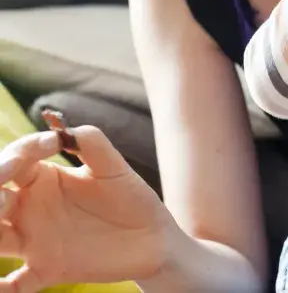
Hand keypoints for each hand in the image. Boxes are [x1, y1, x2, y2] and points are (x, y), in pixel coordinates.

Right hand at [0, 126, 171, 291]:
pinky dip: (1, 289)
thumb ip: (93, 144)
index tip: (51, 144)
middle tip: (1, 191)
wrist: (153, 239)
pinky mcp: (45, 270)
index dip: (22, 150)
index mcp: (43, 179)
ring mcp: (34, 241)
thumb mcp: (115, 168)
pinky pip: (14, 285)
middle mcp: (30, 209)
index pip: (16, 160)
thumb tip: (67, 129)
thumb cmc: (131, 198)